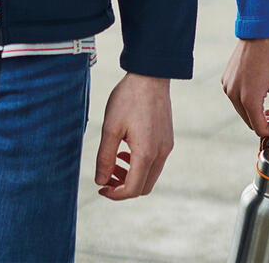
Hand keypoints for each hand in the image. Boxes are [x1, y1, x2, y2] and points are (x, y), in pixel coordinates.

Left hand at [94, 72, 172, 199]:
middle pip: (143, 187)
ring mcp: (167, 146)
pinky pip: (155, 162)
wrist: (151, 74)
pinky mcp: (168, 138)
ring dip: (132, 176)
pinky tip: (127, 150)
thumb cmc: (129, 98)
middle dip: (123, 188)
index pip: (132, 190)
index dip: (115, 195)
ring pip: (150, 175)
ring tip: (115, 162)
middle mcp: (161, 153)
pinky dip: (140, 164)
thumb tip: (100, 182)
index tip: (101, 188)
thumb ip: (104, 158)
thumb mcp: (111, 127)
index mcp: (146, 154)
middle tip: (107, 177)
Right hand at [221, 37, 268, 140]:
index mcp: (249, 99)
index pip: (259, 129)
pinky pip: (236, 98)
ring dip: (255, 110)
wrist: (258, 31)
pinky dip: (246, 98)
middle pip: (250, 122)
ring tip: (268, 94)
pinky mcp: (225, 80)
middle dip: (263, 120)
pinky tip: (257, 84)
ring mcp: (227, 87)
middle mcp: (234, 95)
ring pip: (242, 111)